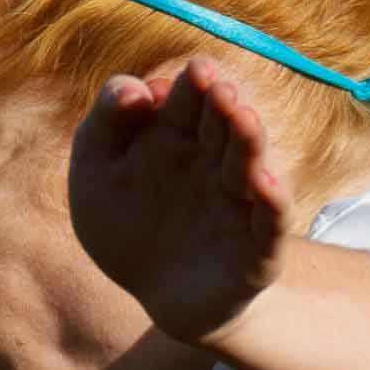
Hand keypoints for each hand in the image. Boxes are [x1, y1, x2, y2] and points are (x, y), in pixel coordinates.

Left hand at [69, 57, 291, 344]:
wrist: (157, 296)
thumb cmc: (125, 227)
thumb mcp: (97, 173)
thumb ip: (104, 123)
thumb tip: (137, 87)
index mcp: (178, 136)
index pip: (190, 99)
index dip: (192, 84)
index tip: (192, 74)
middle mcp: (215, 162)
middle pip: (223, 125)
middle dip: (222, 104)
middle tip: (217, 88)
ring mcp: (239, 202)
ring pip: (249, 164)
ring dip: (248, 139)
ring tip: (242, 117)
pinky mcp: (258, 246)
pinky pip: (270, 221)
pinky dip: (273, 200)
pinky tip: (264, 182)